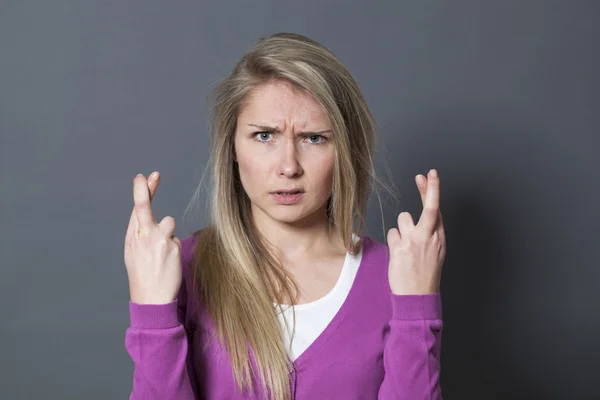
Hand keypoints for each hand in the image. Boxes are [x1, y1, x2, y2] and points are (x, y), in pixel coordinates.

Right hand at [124, 172, 182, 303]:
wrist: (151, 297)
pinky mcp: (173, 247)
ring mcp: (158, 241)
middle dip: (146, 190)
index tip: (143, 177)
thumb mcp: (134, 250)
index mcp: (132, 236)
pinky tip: (168, 261)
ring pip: (169, 222)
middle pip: (144, 207)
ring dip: (167, 232)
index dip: (141, 190)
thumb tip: (150, 215)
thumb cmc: (143, 272)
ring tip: (161, 251)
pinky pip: (176, 239)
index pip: (136, 208)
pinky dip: (173, 248)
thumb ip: (141, 231)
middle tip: (153, 174)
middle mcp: (143, 236)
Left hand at [387, 169, 445, 294]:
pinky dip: (394, 240)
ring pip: (403, 218)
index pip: (437, 209)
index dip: (433, 191)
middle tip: (422, 176)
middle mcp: (429, 238)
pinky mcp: (400, 247)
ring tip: (405, 245)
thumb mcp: (436, 252)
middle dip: (428, 189)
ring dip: (402, 228)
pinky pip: (392, 232)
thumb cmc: (425, 274)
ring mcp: (414, 242)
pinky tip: (399, 253)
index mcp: (439, 238)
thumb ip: (432, 232)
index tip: (431, 176)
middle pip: (429, 208)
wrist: (418, 296)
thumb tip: (428, 214)